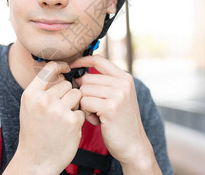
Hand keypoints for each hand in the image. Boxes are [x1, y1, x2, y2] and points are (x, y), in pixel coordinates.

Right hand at [5, 61, 84, 174]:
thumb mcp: (30, 107)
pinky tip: (68, 128)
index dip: (61, 66)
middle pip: (67, 84)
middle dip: (67, 93)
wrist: (36, 160)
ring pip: (77, 94)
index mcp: (31, 95)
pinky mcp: (72, 121)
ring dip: (75, 104)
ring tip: (64, 117)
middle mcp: (43, 100)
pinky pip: (82, 110)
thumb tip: (61, 72)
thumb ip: (42, 89)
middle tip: (60, 109)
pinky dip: (78, 118)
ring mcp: (58, 111)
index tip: (66, 68)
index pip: (50, 68)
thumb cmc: (34, 132)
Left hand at [71, 55, 159, 172]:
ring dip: (85, 104)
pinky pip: (84, 102)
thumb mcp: (117, 97)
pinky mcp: (110, 107)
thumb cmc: (120, 121)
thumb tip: (78, 74)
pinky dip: (86, 112)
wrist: (133, 145)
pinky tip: (97, 120)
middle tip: (93, 107)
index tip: (71, 66)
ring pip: (83, 90)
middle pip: (87, 78)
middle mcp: (123, 83)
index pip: (98, 60)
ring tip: (97, 114)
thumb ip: (104, 83)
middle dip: (84, 93)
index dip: (82, 61)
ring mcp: (118, 94)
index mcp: (124, 77)